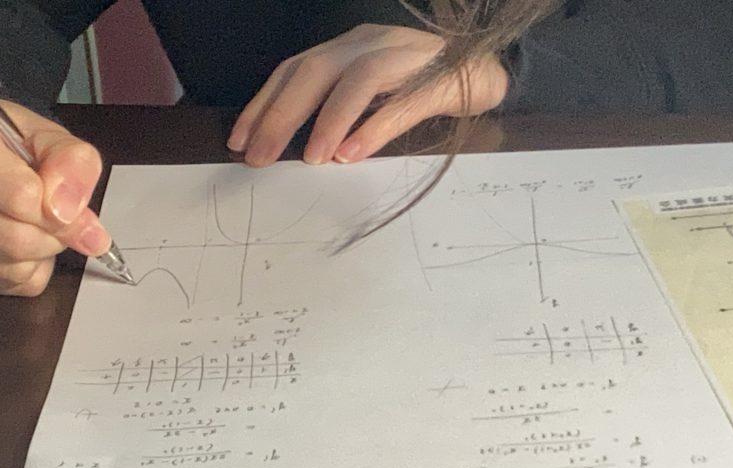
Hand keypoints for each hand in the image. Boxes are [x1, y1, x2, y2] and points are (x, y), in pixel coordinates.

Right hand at [0, 101, 109, 295]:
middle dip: (53, 236)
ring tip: (37, 225)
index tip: (70, 202)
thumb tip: (80, 222)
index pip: (20, 196)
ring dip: (41, 255)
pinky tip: (18, 243)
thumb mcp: (46, 134)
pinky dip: (26, 271)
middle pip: (13, 239)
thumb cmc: (1, 142)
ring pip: (8, 269)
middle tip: (58, 218)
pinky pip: (1, 284)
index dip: (60, 207)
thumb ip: (73, 165)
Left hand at [228, 23, 508, 166]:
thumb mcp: (374, 94)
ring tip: (312, 159)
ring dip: (329, 121)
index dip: (264, 103)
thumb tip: (303, 151)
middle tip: (260, 157)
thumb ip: (342, 111)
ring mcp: (408, 56)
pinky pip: (403, 100)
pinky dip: (375, 127)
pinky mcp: (442, 79)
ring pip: (359, 79)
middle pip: (316, 70)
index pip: (296, 69)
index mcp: (351, 47)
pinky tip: (353, 154)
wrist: (493, 70)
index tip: (240, 141)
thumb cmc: (427, 86)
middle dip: (282, 114)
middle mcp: (372, 42)